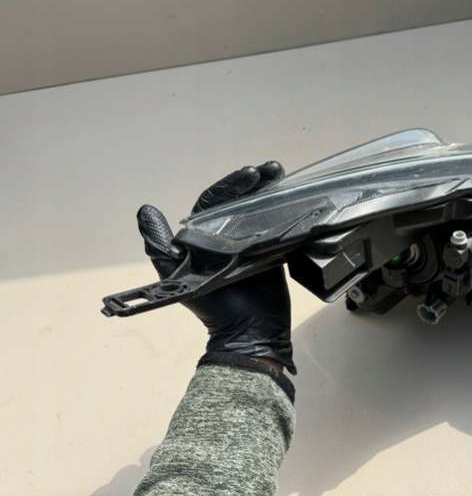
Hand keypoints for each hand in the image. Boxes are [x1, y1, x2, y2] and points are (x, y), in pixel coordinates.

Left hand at [136, 161, 295, 374]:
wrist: (249, 332)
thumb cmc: (212, 308)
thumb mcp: (176, 276)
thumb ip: (160, 245)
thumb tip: (146, 210)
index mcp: (205, 237)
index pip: (216, 201)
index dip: (230, 185)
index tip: (249, 174)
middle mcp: (228, 237)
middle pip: (241, 201)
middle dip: (255, 182)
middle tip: (271, 169)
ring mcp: (252, 244)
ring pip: (260, 210)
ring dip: (270, 191)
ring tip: (282, 175)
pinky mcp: (273, 252)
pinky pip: (278, 227)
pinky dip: (285, 211)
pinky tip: (294, 198)